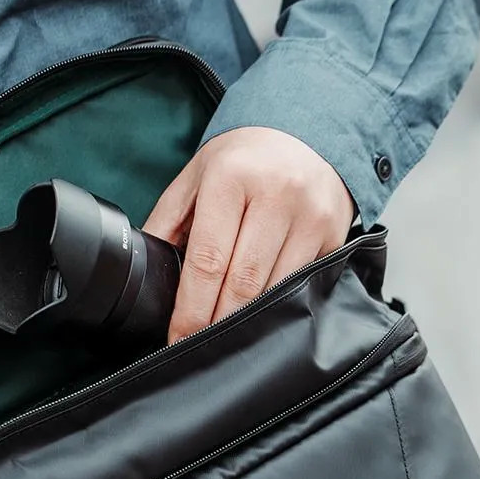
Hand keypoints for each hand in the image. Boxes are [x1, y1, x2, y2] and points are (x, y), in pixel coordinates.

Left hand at [143, 126, 354, 343]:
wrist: (310, 129)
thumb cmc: (244, 160)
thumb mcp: (196, 178)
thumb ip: (167, 223)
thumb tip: (144, 271)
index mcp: (232, 178)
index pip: (207, 261)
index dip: (191, 310)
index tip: (178, 339)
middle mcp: (277, 194)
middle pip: (242, 284)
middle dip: (217, 324)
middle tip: (198, 348)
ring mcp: (311, 215)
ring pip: (275, 291)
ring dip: (248, 321)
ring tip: (226, 338)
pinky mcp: (334, 234)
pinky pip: (302, 285)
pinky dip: (278, 307)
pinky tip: (261, 317)